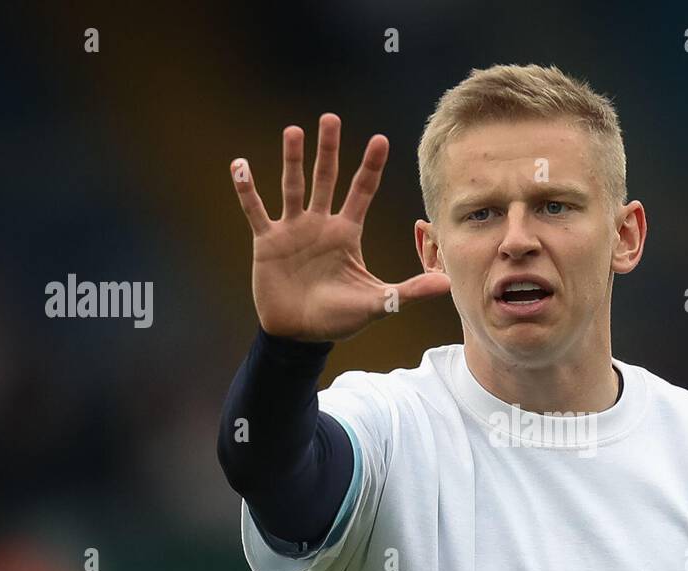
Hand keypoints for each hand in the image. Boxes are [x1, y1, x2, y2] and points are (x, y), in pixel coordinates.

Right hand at [231, 113, 450, 342]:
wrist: (300, 335)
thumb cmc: (338, 318)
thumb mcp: (378, 304)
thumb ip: (410, 291)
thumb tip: (447, 284)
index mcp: (346, 233)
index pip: (361, 192)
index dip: (370, 167)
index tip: (380, 139)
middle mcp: (320, 225)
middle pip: (326, 179)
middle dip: (329, 150)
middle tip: (331, 118)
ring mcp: (292, 230)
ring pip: (292, 187)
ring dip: (292, 160)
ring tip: (294, 131)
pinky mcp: (267, 242)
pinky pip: (255, 211)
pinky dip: (247, 190)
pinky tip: (239, 164)